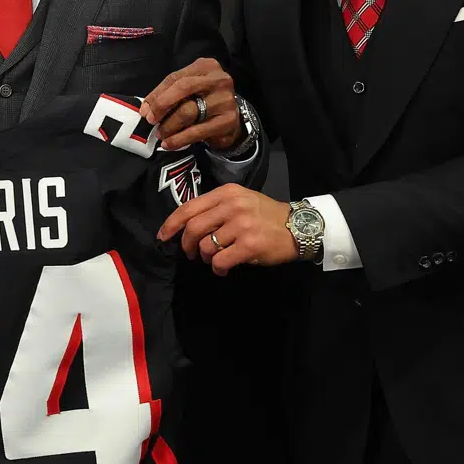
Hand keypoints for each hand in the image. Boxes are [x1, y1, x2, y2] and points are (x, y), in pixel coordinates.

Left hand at [138, 58, 242, 150]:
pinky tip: (170, 144)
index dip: (157, 94)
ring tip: (161, 134)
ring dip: (169, 126)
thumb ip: (167, 93)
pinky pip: (197, 131)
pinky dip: (179, 139)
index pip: (175, 77)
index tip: (145, 110)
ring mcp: (225, 100)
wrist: (230, 119)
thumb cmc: (204, 100)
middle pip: (183, 88)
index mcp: (206, 67)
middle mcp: (218, 80)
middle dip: (162, 105)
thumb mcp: (188, 90)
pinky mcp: (228, 121)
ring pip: (188, 112)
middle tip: (151, 120)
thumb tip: (146, 109)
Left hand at [157, 184, 297, 275]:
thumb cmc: (266, 215)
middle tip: (190, 254)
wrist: (299, 227)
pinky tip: (224, 269)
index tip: (164, 236)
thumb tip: (187, 226)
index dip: (172, 224)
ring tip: (214, 260)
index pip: (189, 207)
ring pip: (205, 246)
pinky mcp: (249, 245)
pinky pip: (220, 261)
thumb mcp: (241, 201)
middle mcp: (232, 206)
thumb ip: (216, 208)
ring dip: (205, 258)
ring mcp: (241, 225)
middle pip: (193, 228)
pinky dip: (218, 269)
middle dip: (186, 245)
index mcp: (226, 193)